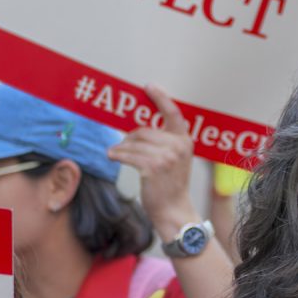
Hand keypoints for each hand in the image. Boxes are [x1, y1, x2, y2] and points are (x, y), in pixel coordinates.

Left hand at [108, 87, 196, 237]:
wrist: (174, 210)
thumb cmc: (170, 185)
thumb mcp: (175, 160)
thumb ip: (164, 142)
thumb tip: (137, 130)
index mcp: (185, 141)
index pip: (173, 113)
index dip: (160, 98)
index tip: (149, 87)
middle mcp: (178, 146)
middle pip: (145, 130)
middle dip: (129, 137)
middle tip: (122, 144)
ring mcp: (166, 157)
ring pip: (134, 142)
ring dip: (121, 147)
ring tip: (115, 152)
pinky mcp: (153, 167)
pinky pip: (128, 154)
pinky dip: (117, 154)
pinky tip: (113, 155)